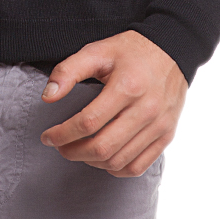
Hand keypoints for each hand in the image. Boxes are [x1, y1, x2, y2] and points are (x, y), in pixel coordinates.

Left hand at [39, 30, 187, 176]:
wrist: (171, 49)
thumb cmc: (130, 51)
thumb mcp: (98, 50)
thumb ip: (69, 70)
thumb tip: (48, 96)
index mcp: (127, 87)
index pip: (88, 122)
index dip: (63, 134)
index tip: (48, 136)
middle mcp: (145, 110)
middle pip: (103, 147)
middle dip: (73, 152)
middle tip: (59, 146)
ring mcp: (158, 125)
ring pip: (119, 161)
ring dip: (91, 162)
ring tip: (78, 150)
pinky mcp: (166, 135)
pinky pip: (138, 166)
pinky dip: (116, 169)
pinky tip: (102, 158)